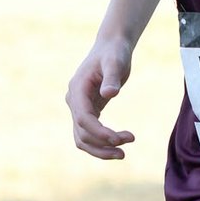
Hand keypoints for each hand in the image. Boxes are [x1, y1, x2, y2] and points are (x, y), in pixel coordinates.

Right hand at [66, 40, 134, 159]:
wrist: (112, 46)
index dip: (100, 132)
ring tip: (122, 154)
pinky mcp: (88, 110)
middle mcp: (74, 100)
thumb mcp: (115, 62)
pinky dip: (102, 141)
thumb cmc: (114, 52)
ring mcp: (79, 106)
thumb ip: (112, 77)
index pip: (84, 119)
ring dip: (100, 149)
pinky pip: (89, 132)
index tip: (119, 139)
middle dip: (102, 144)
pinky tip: (118, 143)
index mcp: (77, 89)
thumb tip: (109, 94)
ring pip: (82, 138)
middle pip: (81, 133)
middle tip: (125, 150)